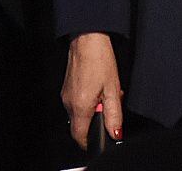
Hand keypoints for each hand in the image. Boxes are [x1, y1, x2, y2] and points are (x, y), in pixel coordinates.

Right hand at [63, 32, 123, 148]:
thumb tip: (115, 133)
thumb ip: (114, 115)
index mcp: (80, 107)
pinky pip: (76, 102)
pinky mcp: (66, 88)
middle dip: (96, 121)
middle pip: (80, 125)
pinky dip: (88, 101)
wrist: (87, 39)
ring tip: (105, 93)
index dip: (91, 141)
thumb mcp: (113, 89)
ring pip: (79, 113)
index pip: (80, 137)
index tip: (101, 137)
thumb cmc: (99, 60)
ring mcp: (66, 95)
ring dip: (93, 109)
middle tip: (109, 107)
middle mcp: (68, 103)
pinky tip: (98, 87)